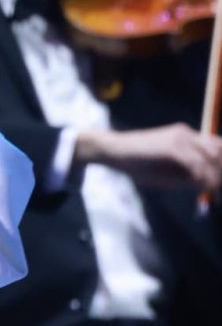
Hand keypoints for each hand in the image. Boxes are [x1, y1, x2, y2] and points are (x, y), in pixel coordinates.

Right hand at [80, 122, 221, 193]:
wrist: (115, 150)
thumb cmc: (137, 162)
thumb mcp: (166, 171)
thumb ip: (187, 177)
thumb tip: (208, 186)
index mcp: (186, 136)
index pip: (216, 146)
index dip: (220, 164)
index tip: (218, 183)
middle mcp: (187, 134)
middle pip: (218, 151)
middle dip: (220, 171)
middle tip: (219, 192)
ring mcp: (180, 139)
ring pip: (209, 158)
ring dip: (214, 177)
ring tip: (214, 191)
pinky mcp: (172, 147)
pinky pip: (195, 164)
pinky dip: (201, 178)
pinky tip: (202, 187)